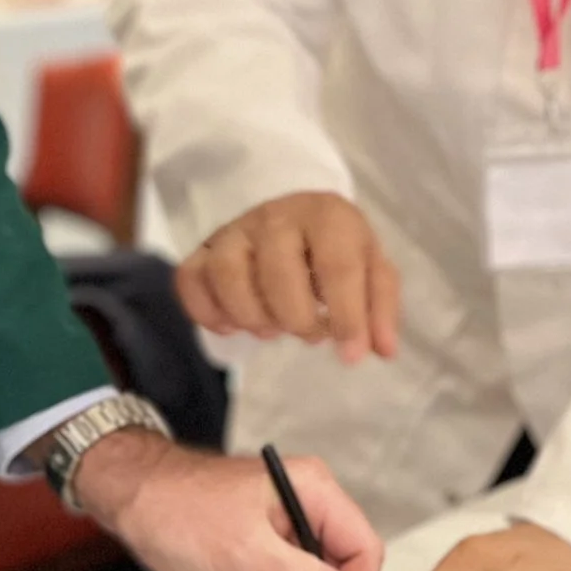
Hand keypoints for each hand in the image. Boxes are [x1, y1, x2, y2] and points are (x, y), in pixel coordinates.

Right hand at [175, 191, 400, 363]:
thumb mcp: (371, 269)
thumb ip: (380, 307)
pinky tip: (233, 325)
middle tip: (310, 332)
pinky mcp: (202, 250)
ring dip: (251, 316)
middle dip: (296, 318)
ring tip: (272, 328)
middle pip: (277, 271)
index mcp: (327, 216)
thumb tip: (381, 350)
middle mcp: (276, 216)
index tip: (351, 354)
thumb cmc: (336, 249)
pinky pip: (189, 281)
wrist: (296, 217)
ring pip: (228, 275)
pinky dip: (208, 313)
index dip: (346, 315)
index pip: (337, 265)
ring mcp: (234, 232)